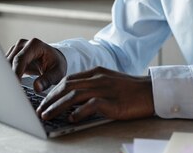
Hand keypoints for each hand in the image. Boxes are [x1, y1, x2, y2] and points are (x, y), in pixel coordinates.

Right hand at [6, 38, 66, 91]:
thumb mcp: (57, 73)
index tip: (13, 86)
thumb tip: (37, 87)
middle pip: (10, 61)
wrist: (54, 60)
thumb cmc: (56, 65)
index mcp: (35, 45)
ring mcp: (16, 49)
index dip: (15, 73)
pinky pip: (4, 66)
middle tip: (9, 92)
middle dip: (9, 76)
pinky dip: (5, 75)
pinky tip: (8, 85)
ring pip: (4, 64)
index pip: (20, 59)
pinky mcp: (12, 55)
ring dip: (6, 76)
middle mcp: (23, 44)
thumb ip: (47, 80)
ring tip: (8, 90)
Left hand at [36, 67, 154, 122]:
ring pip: (74, 95)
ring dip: (58, 106)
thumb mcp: (109, 81)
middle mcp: (98, 79)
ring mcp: (105, 89)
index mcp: (97, 72)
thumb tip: (73, 98)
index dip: (53, 90)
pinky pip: (92, 105)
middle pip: (67, 86)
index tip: (44, 101)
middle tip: (40, 111)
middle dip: (50, 99)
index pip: (68, 79)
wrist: (152, 91)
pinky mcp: (113, 102)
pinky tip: (71, 119)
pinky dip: (79, 112)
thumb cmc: (131, 90)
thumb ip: (92, 85)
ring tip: (47, 117)